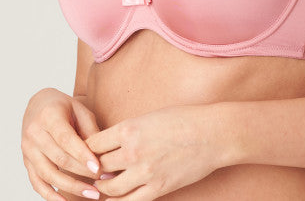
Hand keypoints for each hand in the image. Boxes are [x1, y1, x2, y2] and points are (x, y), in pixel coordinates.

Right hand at [21, 88, 101, 200]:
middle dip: (81, 173)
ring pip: (48, 174)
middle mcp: (34, 133)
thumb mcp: (80, 109)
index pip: (66, 139)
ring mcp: (28, 149)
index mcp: (49, 116)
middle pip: (58, 158)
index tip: (97, 167)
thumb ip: (90, 129)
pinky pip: (36, 182)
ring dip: (70, 187)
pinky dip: (50, 194)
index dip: (82, 155)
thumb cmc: (64, 106)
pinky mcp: (26, 161)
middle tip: (101, 182)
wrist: (39, 104)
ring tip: (90, 193)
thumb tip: (103, 153)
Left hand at [87, 103, 229, 199]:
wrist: (213, 133)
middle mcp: (133, 151)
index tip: (90, 151)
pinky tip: (115, 198)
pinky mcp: (158, 188)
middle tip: (92, 170)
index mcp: (130, 128)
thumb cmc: (185, 119)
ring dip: (103, 187)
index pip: (93, 143)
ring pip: (109, 187)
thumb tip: (111, 145)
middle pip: (98, 165)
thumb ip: (130, 130)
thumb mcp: (151, 116)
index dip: (88, 148)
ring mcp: (145, 172)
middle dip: (94, 168)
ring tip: (103, 183)